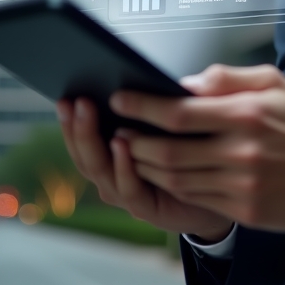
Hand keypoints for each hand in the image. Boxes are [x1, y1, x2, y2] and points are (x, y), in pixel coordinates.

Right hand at [57, 97, 232, 242]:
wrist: (219, 194)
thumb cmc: (193, 155)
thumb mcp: (168, 124)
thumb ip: (151, 107)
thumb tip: (137, 76)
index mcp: (114, 155)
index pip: (83, 139)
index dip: (71, 120)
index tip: (66, 97)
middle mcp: (114, 175)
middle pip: (85, 154)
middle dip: (77, 126)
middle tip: (76, 101)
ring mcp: (127, 193)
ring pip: (100, 170)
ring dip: (93, 140)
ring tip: (89, 114)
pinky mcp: (146, 207)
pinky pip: (129, 188)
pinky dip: (122, 166)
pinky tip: (121, 145)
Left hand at [111, 64, 284, 232]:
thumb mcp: (275, 83)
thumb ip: (229, 79)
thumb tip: (187, 83)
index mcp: (248, 113)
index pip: (180, 111)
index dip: (143, 106)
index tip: (121, 99)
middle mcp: (242, 150)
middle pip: (170, 151)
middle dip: (137, 142)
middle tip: (118, 131)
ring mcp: (243, 183)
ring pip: (177, 179)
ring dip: (148, 167)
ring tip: (134, 153)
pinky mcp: (246, 209)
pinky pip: (196, 199)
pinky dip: (173, 187)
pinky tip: (164, 174)